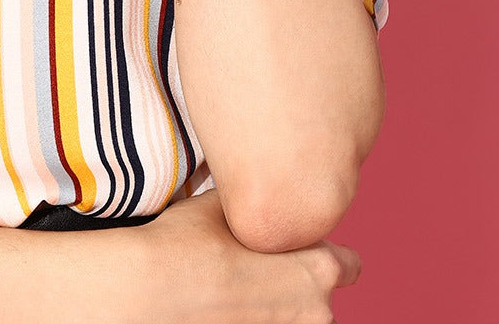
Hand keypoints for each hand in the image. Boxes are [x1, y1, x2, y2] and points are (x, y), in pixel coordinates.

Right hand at [99, 188, 361, 323]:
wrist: (149, 295)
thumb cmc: (188, 246)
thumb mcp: (225, 205)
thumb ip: (254, 201)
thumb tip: (253, 187)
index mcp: (317, 269)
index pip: (348, 264)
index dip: (320, 251)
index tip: (292, 246)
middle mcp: (314, 313)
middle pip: (319, 297)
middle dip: (294, 282)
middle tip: (254, 267)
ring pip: (292, 318)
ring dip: (274, 306)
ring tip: (234, 289)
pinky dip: (251, 317)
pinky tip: (221, 307)